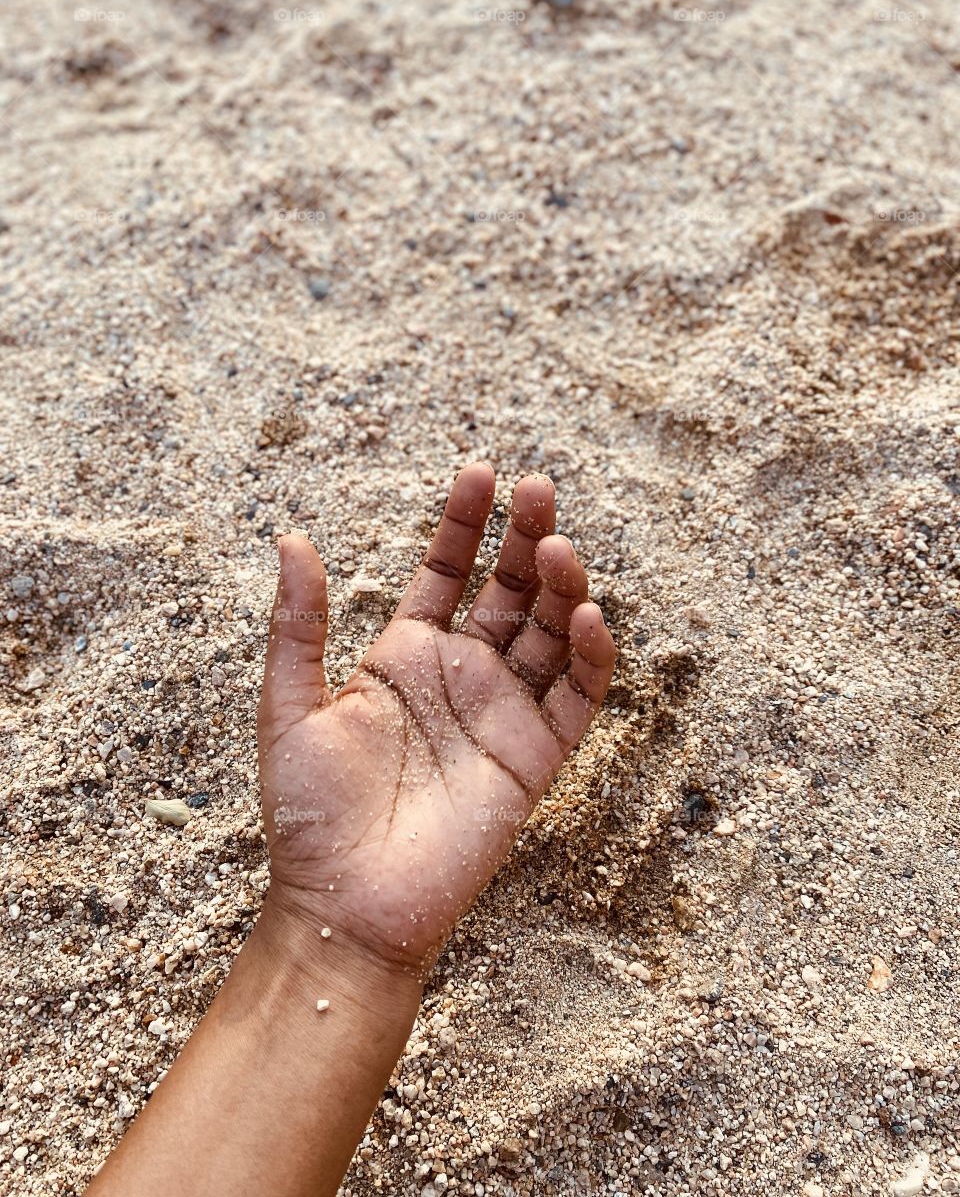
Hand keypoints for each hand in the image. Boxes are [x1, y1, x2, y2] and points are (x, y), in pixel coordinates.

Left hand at [257, 463, 615, 973]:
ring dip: (560, 587)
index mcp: (404, 655)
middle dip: (524, 537)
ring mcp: (501, 713)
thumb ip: (298, 625)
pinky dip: (588, 658)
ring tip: (558, 545)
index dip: (464, 522)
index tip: (480, 471)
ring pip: (549, 633)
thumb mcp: (290, 707)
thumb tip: (290, 537)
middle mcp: (460, 675)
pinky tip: (584, 616)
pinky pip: (575, 699)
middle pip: (509, 591)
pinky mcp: (533, 758)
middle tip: (538, 487)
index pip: (446, 571)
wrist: (344, 905)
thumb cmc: (308, 815)